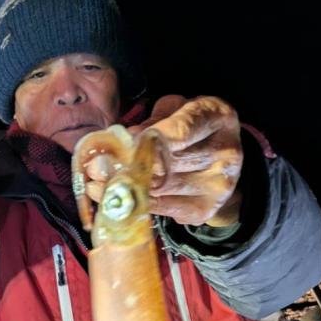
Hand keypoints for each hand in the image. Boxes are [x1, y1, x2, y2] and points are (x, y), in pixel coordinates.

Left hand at [84, 95, 242, 226]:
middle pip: (167, 161)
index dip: (150, 136)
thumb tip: (124, 141)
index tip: (124, 141)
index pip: (183, 128)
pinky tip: (112, 197)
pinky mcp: (203, 210)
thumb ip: (153, 121)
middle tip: (96, 167)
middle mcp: (226, 153)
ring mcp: (217, 186)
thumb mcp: (175, 110)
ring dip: (122, 186)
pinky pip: (161, 207)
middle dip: (127, 163)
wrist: (220, 164)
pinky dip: (134, 203)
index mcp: (219, 117)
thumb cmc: (191, 128)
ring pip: (159, 187)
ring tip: (95, 183)